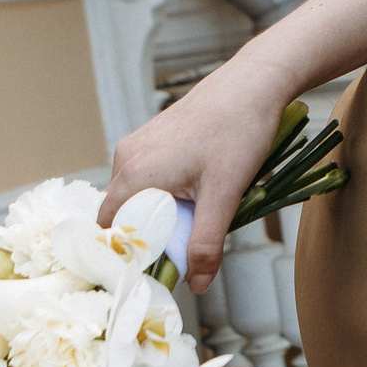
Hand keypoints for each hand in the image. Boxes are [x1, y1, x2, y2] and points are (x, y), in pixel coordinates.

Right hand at [99, 57, 286, 292]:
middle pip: (124, 214)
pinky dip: (166, 192)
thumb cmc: (238, 132)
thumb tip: (196, 283)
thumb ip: (206, 243)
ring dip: (161, 213)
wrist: (255, 82)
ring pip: (138, 195)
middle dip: (149, 235)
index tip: (152, 271)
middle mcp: (127, 158)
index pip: (110, 231)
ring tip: (194, 218)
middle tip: (181, 250)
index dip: (128, 254)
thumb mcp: (224, 195)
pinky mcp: (154, 137)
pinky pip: (149, 176)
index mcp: (133, 175)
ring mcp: (139, 144)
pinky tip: (197, 192)